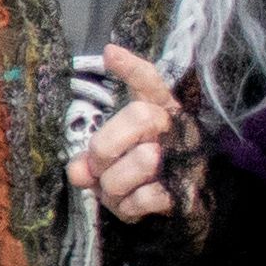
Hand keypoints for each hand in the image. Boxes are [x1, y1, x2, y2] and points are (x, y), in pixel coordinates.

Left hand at [66, 44, 187, 223]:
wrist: (186, 212)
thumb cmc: (145, 178)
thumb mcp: (116, 162)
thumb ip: (93, 159)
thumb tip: (78, 171)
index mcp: (160, 114)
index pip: (151, 83)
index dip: (132, 68)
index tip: (110, 53)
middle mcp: (177, 131)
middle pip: (140, 117)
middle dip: (105, 147)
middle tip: (96, 168)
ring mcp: (185, 161)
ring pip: (143, 160)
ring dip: (114, 185)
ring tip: (114, 192)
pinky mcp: (187, 193)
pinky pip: (147, 196)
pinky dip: (129, 207)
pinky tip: (131, 208)